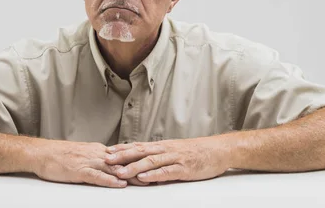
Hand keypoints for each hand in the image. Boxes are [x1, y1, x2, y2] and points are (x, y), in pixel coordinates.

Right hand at [31, 139, 147, 187]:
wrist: (41, 153)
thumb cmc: (58, 155)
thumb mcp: (82, 154)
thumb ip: (96, 158)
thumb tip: (109, 162)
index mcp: (98, 150)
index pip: (123, 155)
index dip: (138, 159)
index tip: (152, 163)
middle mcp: (97, 154)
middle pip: (123, 161)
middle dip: (140, 167)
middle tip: (156, 172)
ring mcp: (89, 162)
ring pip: (114, 168)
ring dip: (130, 175)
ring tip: (145, 180)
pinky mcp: (80, 171)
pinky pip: (98, 176)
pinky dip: (110, 180)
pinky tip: (120, 184)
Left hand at [104, 137, 229, 182]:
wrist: (218, 150)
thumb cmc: (196, 152)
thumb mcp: (174, 152)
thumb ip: (159, 157)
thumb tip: (142, 163)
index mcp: (162, 146)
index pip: (137, 146)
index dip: (122, 148)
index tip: (107, 151)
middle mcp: (165, 150)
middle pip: (140, 151)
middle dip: (122, 156)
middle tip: (106, 160)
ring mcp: (174, 158)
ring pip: (151, 161)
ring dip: (134, 167)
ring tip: (120, 172)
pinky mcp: (184, 168)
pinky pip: (167, 171)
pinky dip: (154, 175)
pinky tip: (144, 178)